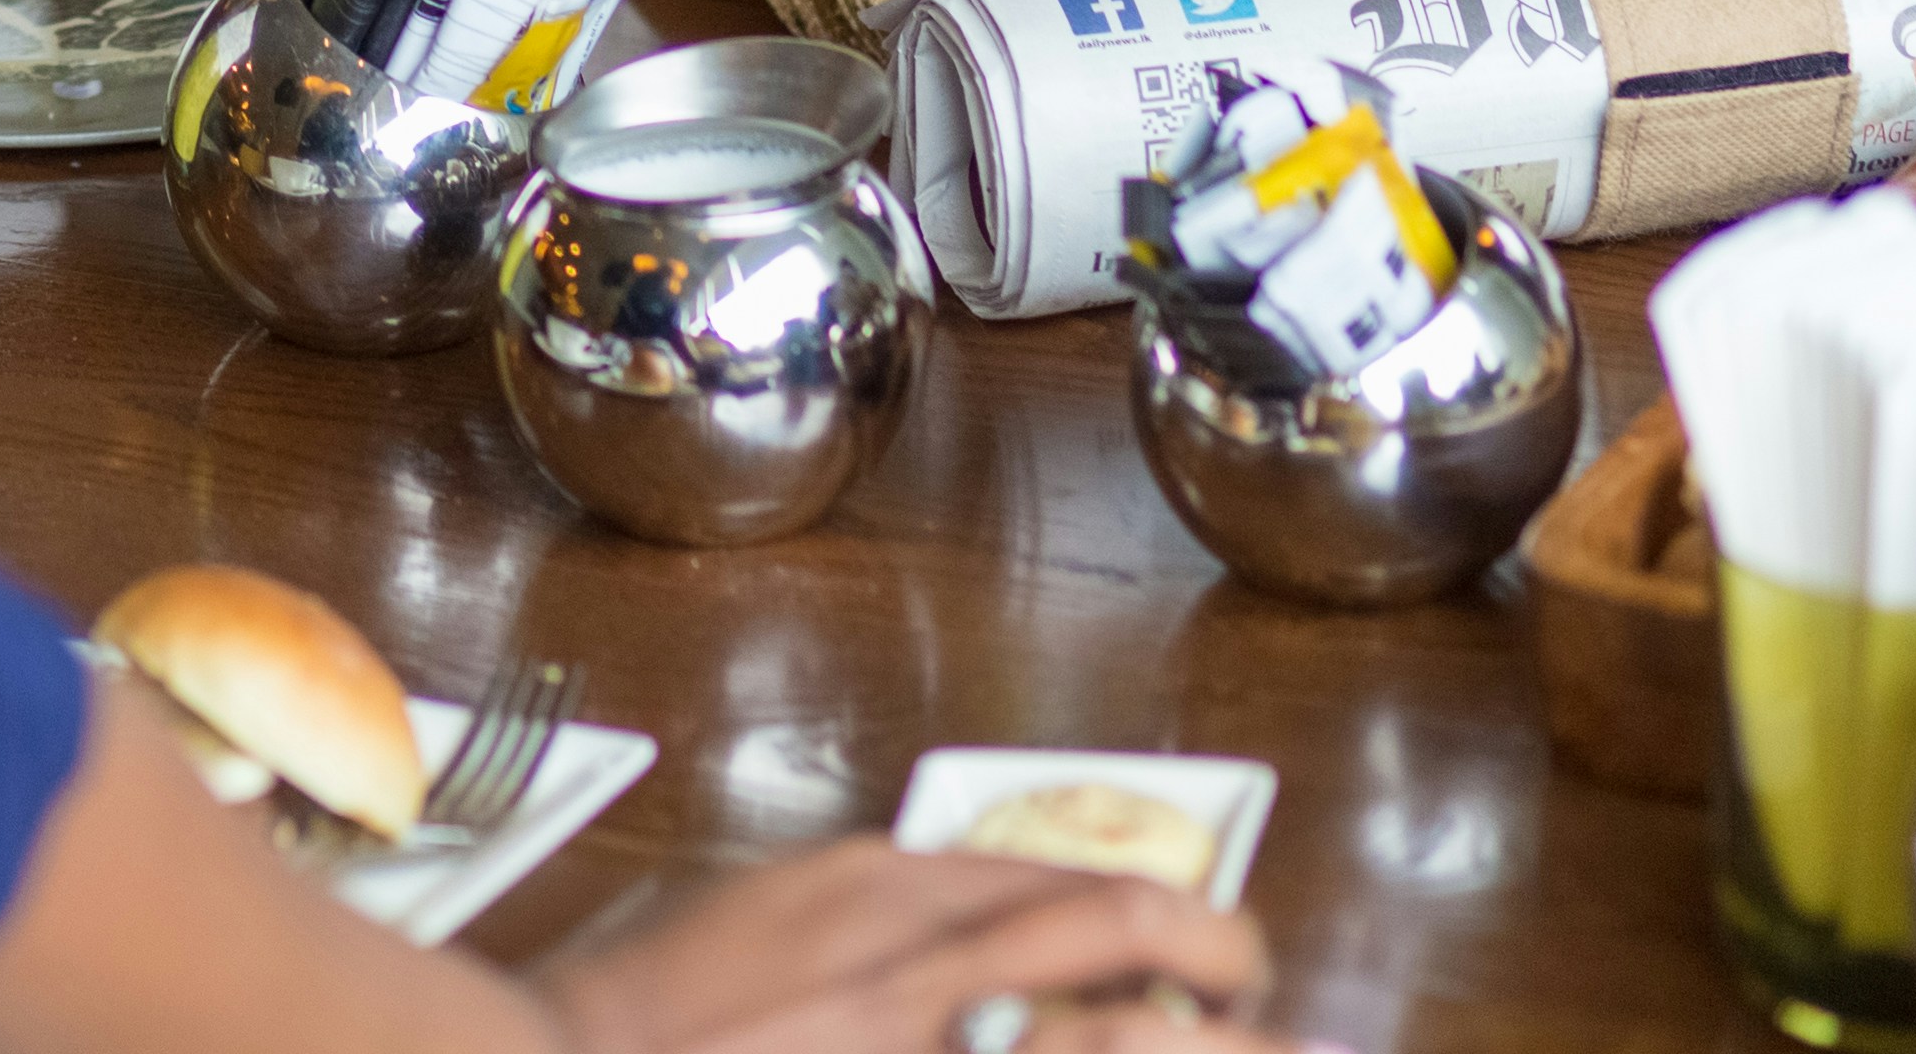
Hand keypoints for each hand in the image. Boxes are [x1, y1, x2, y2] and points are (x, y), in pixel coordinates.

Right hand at [527, 838, 1315, 1053]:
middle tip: (1274, 999)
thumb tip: (935, 932)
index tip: (1210, 952)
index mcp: (870, 888)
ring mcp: (919, 1035)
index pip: (1060, 879)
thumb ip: (846, 924)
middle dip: (1219, 958)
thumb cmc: (622, 1020)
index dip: (1162, 915)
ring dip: (1213, 1041)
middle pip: (1117, 927)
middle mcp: (913, 951)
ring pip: (1114, 1028)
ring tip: (1293, 1053)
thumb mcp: (745, 928)